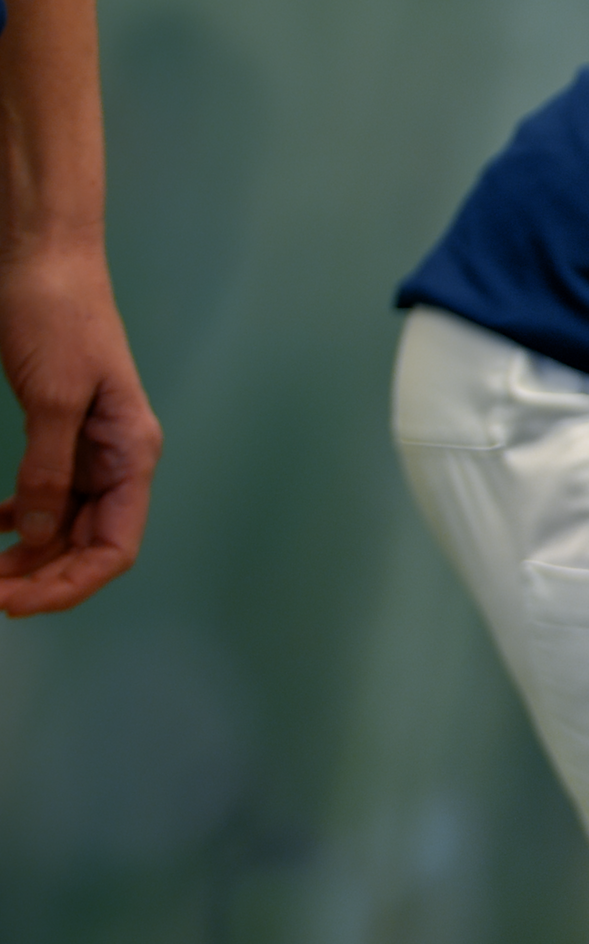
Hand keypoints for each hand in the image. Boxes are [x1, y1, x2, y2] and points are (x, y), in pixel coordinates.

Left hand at [0, 247, 160, 615]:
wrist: (44, 255)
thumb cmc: (57, 314)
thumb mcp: (52, 396)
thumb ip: (48, 469)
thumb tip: (40, 534)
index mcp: (131, 451)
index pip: (115, 545)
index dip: (71, 584)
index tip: (17, 602)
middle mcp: (118, 458)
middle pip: (90, 545)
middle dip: (43, 578)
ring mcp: (91, 447)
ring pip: (67, 526)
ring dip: (30, 556)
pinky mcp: (63, 432)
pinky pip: (48, 496)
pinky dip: (20, 520)